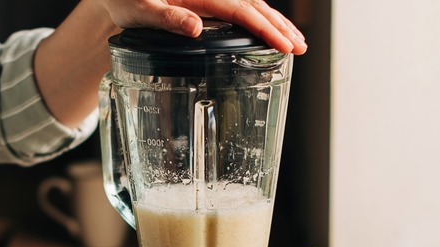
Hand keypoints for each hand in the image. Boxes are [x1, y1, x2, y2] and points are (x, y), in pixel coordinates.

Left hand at [95, 0, 306, 54]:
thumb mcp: (139, 9)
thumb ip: (166, 16)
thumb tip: (196, 27)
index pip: (240, 10)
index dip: (264, 29)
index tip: (284, 45)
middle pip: (253, 4)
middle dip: (279, 26)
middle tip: (301, 48)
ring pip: (251, 4)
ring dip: (274, 22)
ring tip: (295, 41)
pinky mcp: (207, 0)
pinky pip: (240, 6)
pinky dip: (259, 18)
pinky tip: (269, 30)